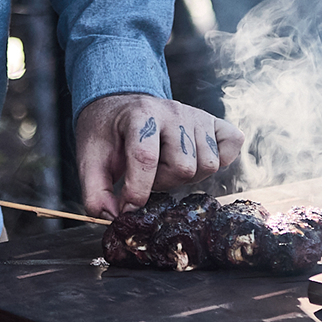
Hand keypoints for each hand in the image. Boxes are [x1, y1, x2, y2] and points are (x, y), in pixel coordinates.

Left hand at [75, 93, 242, 218]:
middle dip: (163, 183)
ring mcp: (195, 115)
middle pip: (183, 167)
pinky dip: (220, 159)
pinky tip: (194, 158)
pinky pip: (231, 145)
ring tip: (166, 166)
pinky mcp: (213, 121)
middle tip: (147, 175)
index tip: (127, 206)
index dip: (137, 191)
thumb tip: (110, 216)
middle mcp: (172, 111)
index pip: (146, 158)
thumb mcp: (90, 156)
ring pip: (207, 164)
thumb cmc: (107, 132)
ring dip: (186, 176)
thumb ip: (94, 190)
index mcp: (140, 114)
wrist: (120, 104)